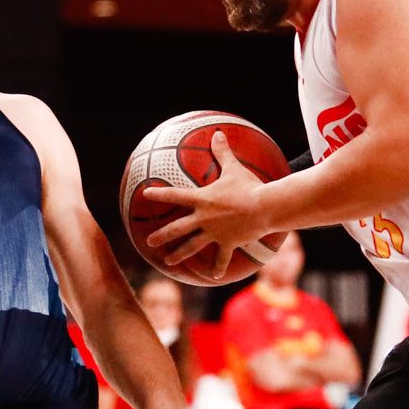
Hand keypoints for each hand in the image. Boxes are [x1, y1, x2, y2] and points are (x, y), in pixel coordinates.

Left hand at [142, 131, 273, 279]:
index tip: (145, 195)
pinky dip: (218, 267)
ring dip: (179, 255)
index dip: (159, 195)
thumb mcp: (234, 167)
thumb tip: (218, 133)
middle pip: (177, 229)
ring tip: (168, 262)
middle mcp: (203, 218)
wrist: (264, 207)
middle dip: (161, 236)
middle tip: (148, 242)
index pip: (175, 196)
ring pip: (192, 246)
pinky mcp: (227, 243)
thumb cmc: (248, 186)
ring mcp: (214, 233)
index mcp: (202, 200)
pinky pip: (222, 258)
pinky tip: (213, 276)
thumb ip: (223, 152)